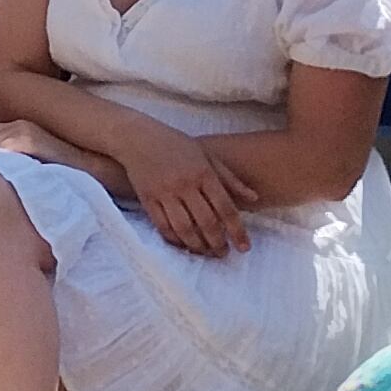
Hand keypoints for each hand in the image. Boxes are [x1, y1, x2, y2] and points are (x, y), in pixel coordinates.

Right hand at [115, 120, 257, 256]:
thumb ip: (230, 178)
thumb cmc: (176, 144)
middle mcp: (185, 185)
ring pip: (184, 228)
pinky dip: (174, 239)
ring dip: (197, 245)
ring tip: (205, 252)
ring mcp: (164, 193)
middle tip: (223, 254)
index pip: (225, 208)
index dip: (237, 231)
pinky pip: (162, 226)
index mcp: (204, 173)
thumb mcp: (207, 155)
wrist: (136, 137)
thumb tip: (254, 198)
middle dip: (218, 243)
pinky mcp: (147, 199)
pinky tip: (183, 244)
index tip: (244, 247)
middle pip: (206, 222)